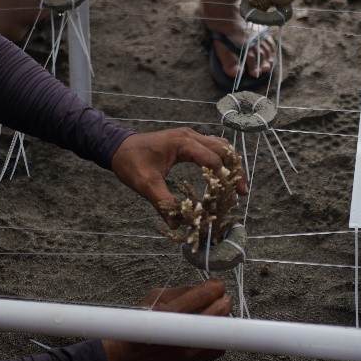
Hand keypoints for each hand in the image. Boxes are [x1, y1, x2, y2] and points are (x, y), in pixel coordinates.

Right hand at [102, 280, 231, 360]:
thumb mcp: (152, 298)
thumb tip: (206, 286)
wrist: (126, 360)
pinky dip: (216, 337)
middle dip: (223, 302)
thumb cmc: (138, 325)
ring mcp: (184, 354)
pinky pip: (216, 350)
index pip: (199, 297)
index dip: (213, 288)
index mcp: (163, 313)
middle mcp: (175, 335)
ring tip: (219, 313)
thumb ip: (180, 291)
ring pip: (218, 333)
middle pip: (214, 315)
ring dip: (222, 320)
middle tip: (224, 297)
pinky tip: (210, 330)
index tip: (218, 285)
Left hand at [110, 129, 244, 219]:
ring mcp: (190, 136)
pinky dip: (221, 160)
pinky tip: (222, 176)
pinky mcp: (188, 141)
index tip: (230, 197)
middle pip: (224, 149)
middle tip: (242, 192)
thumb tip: (179, 225)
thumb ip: (164, 203)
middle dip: (235, 170)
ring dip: (230, 164)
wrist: (118, 147)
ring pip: (221, 146)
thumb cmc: (131, 163)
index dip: (223, 179)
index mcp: (182, 143)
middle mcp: (190, 136)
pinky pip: (212, 147)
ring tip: (237, 185)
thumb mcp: (146, 185)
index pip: (213, 159)